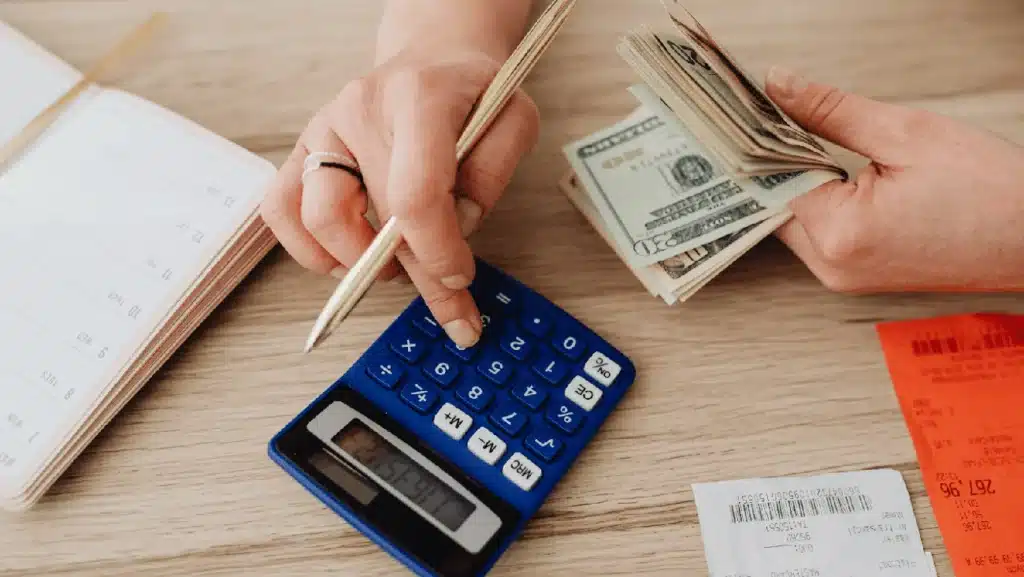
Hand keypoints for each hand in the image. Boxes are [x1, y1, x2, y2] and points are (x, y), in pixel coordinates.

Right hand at [260, 47, 538, 346]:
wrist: (434, 59)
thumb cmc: (473, 93)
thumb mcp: (513, 120)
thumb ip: (492, 173)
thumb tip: (458, 228)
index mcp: (419, 98)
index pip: (416, 192)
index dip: (438, 251)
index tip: (459, 278)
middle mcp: (361, 110)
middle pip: (377, 217)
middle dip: (419, 276)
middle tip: (451, 309)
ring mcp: (325, 129)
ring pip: (317, 218)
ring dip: (358, 263)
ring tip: (396, 269)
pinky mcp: (304, 149)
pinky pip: (281, 209)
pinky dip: (308, 249)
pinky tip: (347, 260)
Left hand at [764, 66, 1023, 292]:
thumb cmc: (989, 188)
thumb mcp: (905, 132)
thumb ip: (830, 111)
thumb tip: (778, 86)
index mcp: (839, 235)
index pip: (771, 181)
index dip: (761, 142)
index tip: (753, 111)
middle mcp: (832, 267)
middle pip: (776, 204)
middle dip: (778, 160)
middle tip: (778, 117)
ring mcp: (843, 277)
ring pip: (795, 218)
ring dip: (801, 180)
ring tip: (814, 140)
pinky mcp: (856, 276)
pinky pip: (819, 233)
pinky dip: (821, 201)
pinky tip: (835, 171)